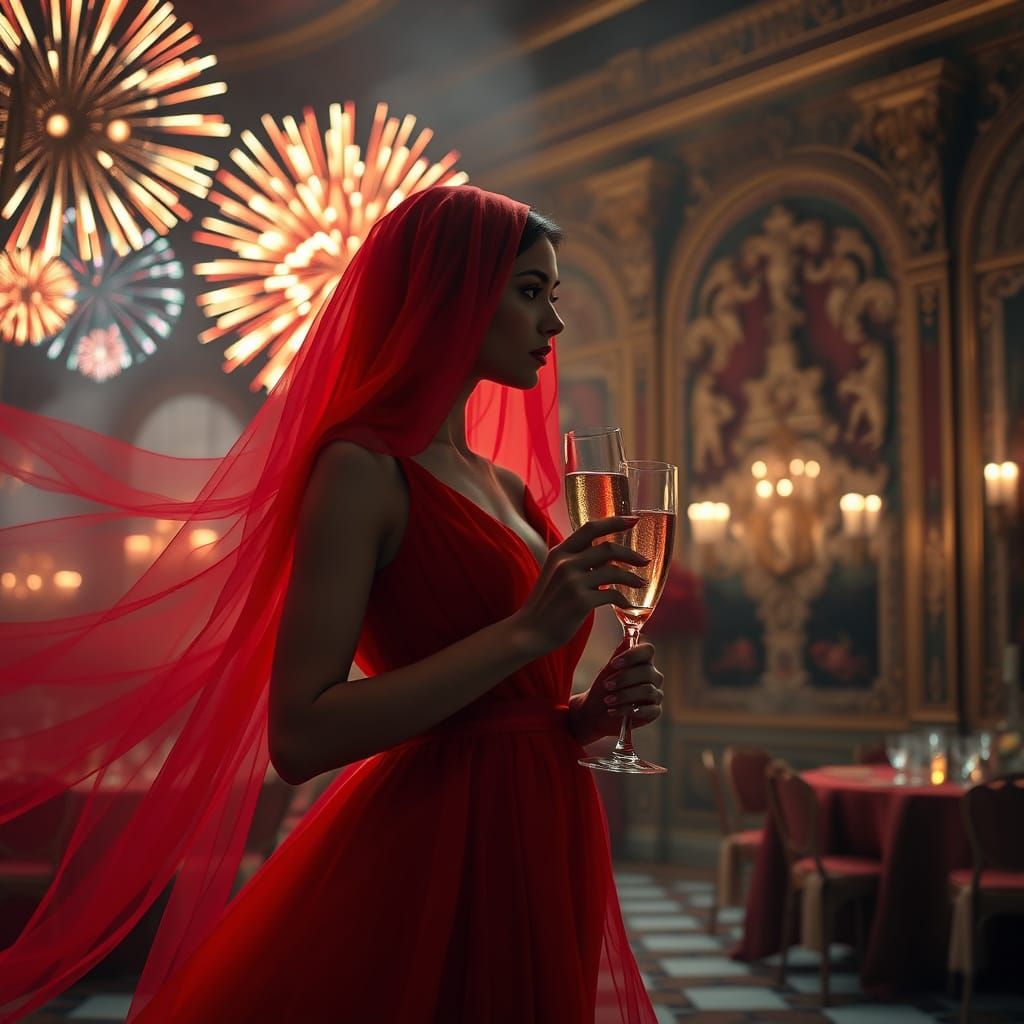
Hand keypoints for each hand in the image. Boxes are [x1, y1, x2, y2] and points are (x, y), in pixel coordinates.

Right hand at [513, 516, 648, 653]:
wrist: (530, 630)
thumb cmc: (546, 604)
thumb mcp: (555, 573)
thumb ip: (575, 561)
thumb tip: (604, 554)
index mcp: (559, 552)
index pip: (590, 528)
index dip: (614, 522)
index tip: (633, 520)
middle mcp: (566, 563)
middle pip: (607, 548)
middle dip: (630, 553)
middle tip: (644, 560)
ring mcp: (573, 581)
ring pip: (613, 571)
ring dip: (631, 577)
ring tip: (641, 583)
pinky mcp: (581, 601)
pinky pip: (612, 594)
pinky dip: (623, 598)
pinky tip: (626, 603)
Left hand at [569, 638, 663, 746]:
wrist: (596, 711)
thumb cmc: (604, 688)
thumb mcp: (607, 671)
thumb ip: (618, 655)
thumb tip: (627, 639)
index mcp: (642, 661)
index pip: (647, 651)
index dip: (632, 655)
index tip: (614, 664)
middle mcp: (653, 676)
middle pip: (647, 671)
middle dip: (624, 678)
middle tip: (607, 685)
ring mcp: (655, 694)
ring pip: (647, 691)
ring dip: (625, 696)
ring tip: (608, 701)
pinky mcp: (654, 711)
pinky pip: (650, 710)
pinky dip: (630, 711)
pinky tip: (614, 711)